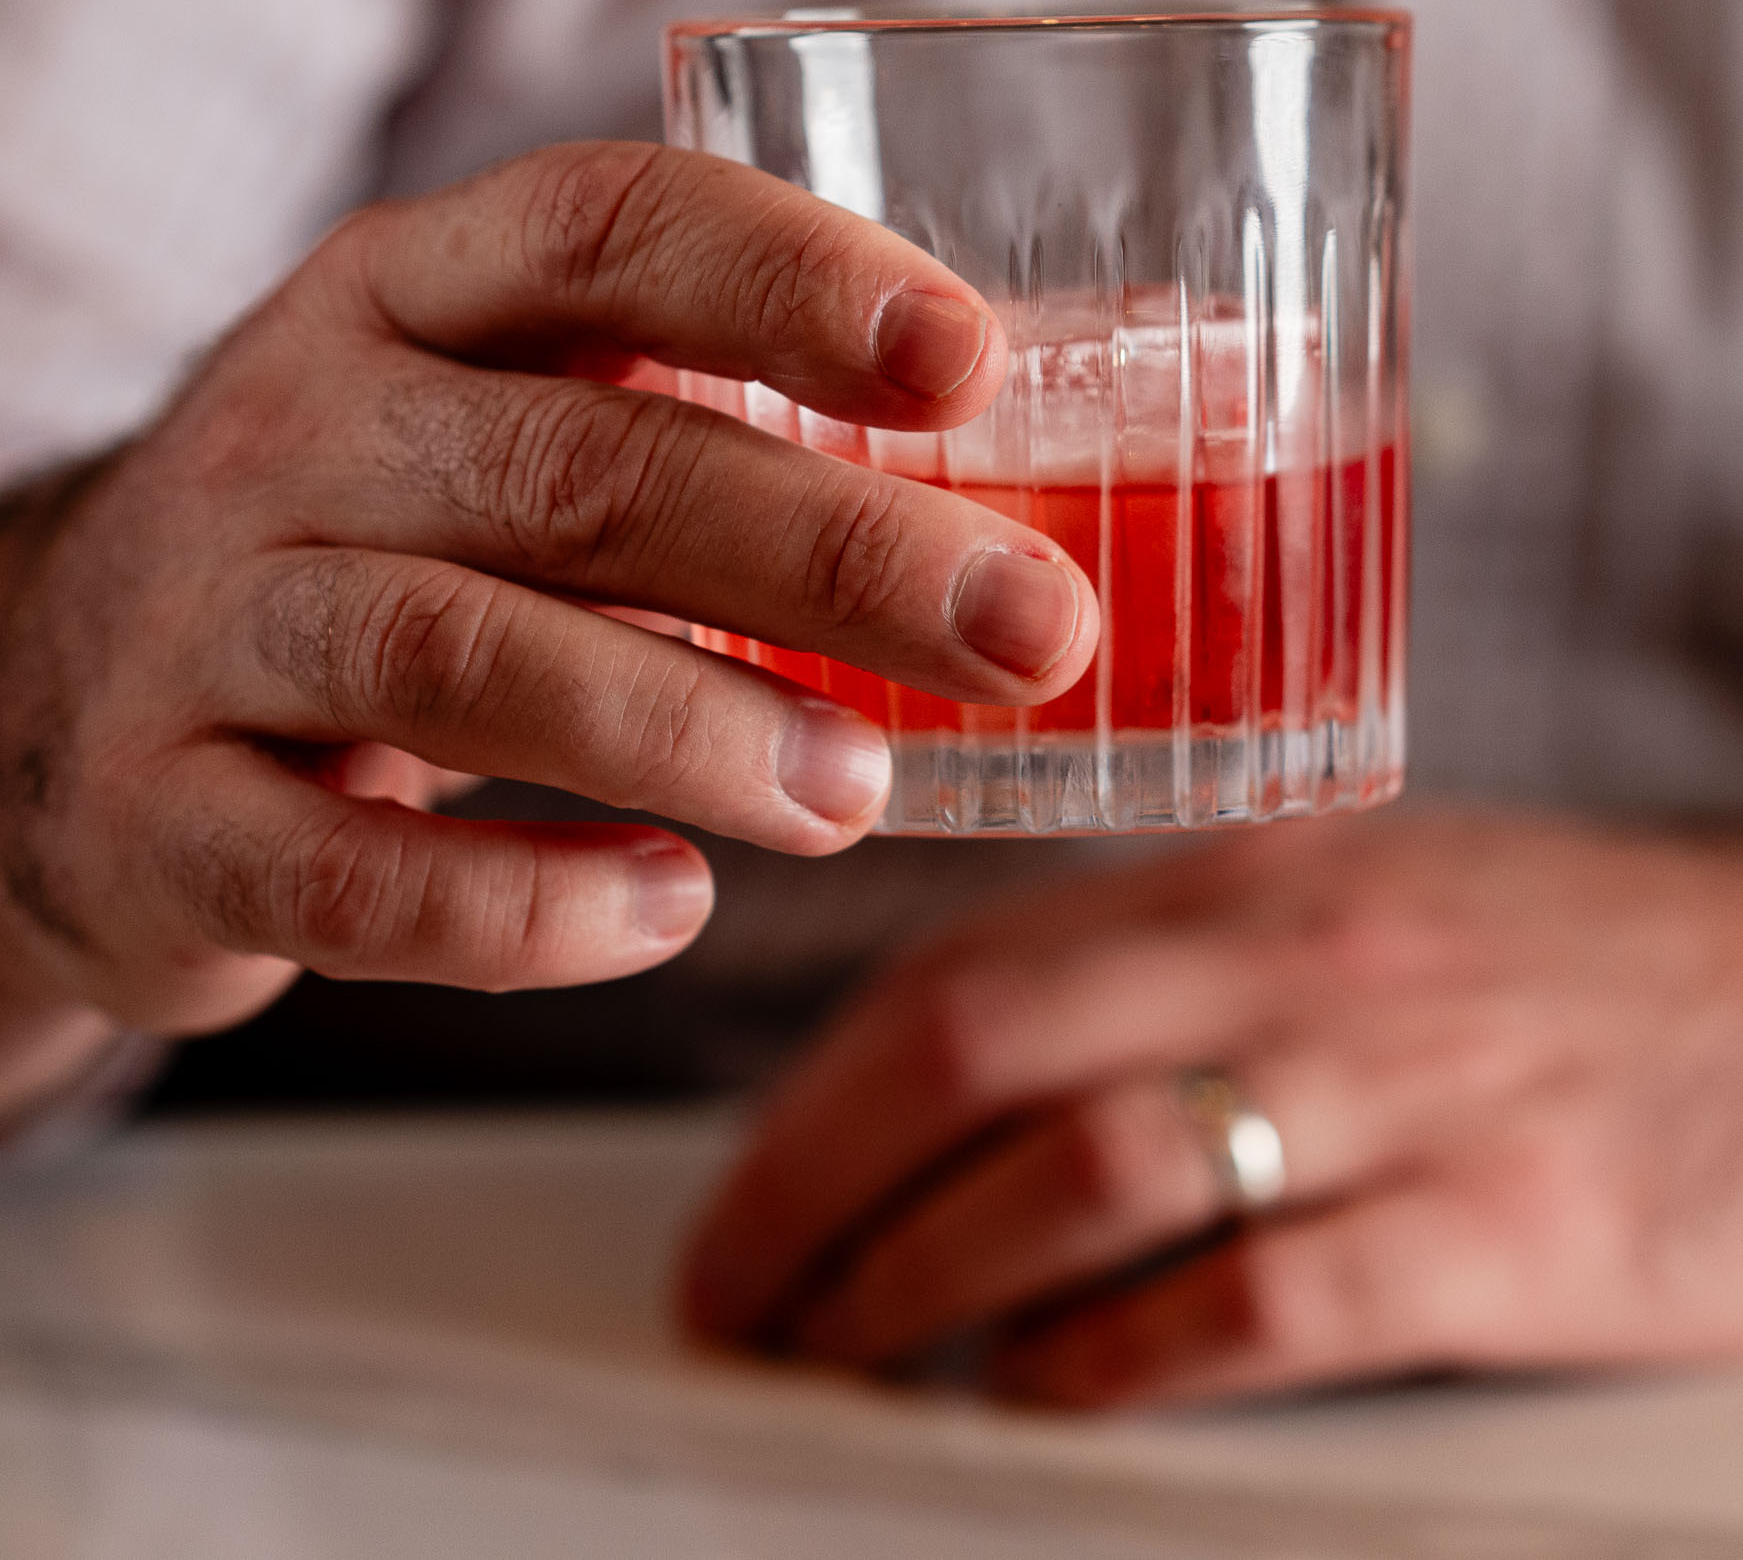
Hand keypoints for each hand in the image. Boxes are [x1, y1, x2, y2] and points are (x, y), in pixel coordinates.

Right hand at [0, 141, 1095, 1051]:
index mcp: (404, 294)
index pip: (600, 226)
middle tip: (1027, 629)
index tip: (969, 359)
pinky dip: (519, 908)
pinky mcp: (156, 822)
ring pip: (460, 654)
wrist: (46, 702)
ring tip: (861, 792)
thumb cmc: (369, 541)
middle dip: (823, 546)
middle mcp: (295, 429)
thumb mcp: (483, 422)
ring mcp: (208, 624)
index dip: (787, 277)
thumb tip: (1019, 507)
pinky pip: (343, 876)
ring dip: (689, 725)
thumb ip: (691, 431)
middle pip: (574, 465)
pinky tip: (668, 909)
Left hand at [683, 809, 1742, 1405]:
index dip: (805, 1102)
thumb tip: (955, 1076)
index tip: (735, 1208)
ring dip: (926, 1290)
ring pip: (1084, 1179)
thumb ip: (1164, 961)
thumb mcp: (1346, 898)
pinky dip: (1116, 1366)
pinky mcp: (1502, 1231)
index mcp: (1237, 876)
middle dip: (813, 1198)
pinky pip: (1257, 1304)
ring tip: (853, 1364)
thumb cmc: (1545, 956)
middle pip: (975, 1056)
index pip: (956, 968)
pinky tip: (1047, 1404)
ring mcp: (1395, 1089)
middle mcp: (1292, 960)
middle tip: (740, 1306)